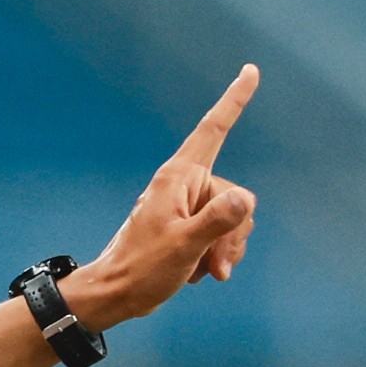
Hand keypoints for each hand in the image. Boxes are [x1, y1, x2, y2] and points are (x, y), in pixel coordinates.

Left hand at [72, 65, 258, 327]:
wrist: (115, 295)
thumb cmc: (141, 270)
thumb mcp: (184, 247)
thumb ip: (217, 221)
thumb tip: (245, 199)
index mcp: (178, 178)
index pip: (213, 129)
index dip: (234, 100)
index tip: (250, 71)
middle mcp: (183, 185)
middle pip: (234, 195)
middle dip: (233, 234)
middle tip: (216, 265)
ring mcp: (185, 206)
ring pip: (232, 218)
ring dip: (226, 248)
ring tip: (205, 270)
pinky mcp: (186, 225)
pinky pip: (221, 233)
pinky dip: (216, 254)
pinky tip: (198, 271)